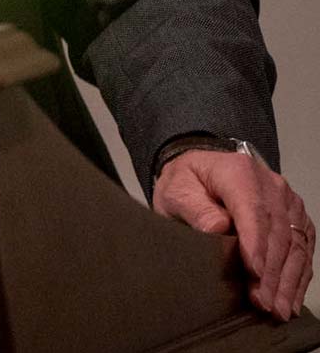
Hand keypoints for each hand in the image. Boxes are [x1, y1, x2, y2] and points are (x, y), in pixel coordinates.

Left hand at [153, 148, 313, 320]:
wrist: (202, 172)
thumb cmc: (187, 183)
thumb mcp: (177, 191)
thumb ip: (195, 208)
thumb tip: (216, 228)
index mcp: (240, 172)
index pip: (252, 211)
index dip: (256, 244)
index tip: (253, 273)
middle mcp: (271, 185)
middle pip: (277, 233)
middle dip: (271, 272)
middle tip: (263, 303)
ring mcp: (287, 202)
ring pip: (295, 245)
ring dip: (287, 281)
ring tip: (278, 309)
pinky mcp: (296, 218)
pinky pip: (304, 249)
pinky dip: (298, 277)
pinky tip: (291, 300)